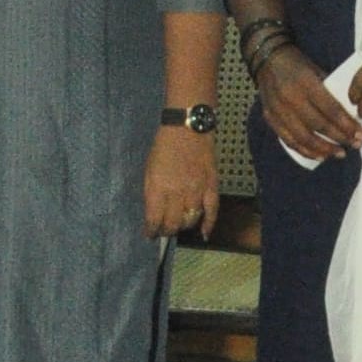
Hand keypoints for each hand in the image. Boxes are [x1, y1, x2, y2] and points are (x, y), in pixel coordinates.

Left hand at [144, 124, 218, 238]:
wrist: (188, 127)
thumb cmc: (164, 145)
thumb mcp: (149, 167)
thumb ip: (151, 191)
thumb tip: (152, 211)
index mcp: (158, 187)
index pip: (155, 219)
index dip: (151, 230)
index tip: (150, 234)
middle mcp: (177, 193)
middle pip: (173, 224)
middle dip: (166, 231)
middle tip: (164, 230)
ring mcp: (196, 191)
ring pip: (191, 220)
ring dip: (183, 226)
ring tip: (178, 226)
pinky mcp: (212, 187)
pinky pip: (211, 212)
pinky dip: (208, 225)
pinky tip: (204, 234)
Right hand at [256, 43, 361, 160]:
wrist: (266, 58)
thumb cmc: (296, 64)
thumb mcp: (316, 70)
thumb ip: (329, 92)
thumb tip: (349, 116)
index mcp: (305, 83)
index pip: (330, 109)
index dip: (347, 125)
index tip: (361, 135)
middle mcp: (290, 97)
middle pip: (319, 125)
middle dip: (340, 138)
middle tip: (356, 145)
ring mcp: (278, 110)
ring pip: (303, 137)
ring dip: (324, 149)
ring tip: (340, 153)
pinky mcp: (270, 118)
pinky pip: (289, 140)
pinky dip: (305, 151)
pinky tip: (320, 156)